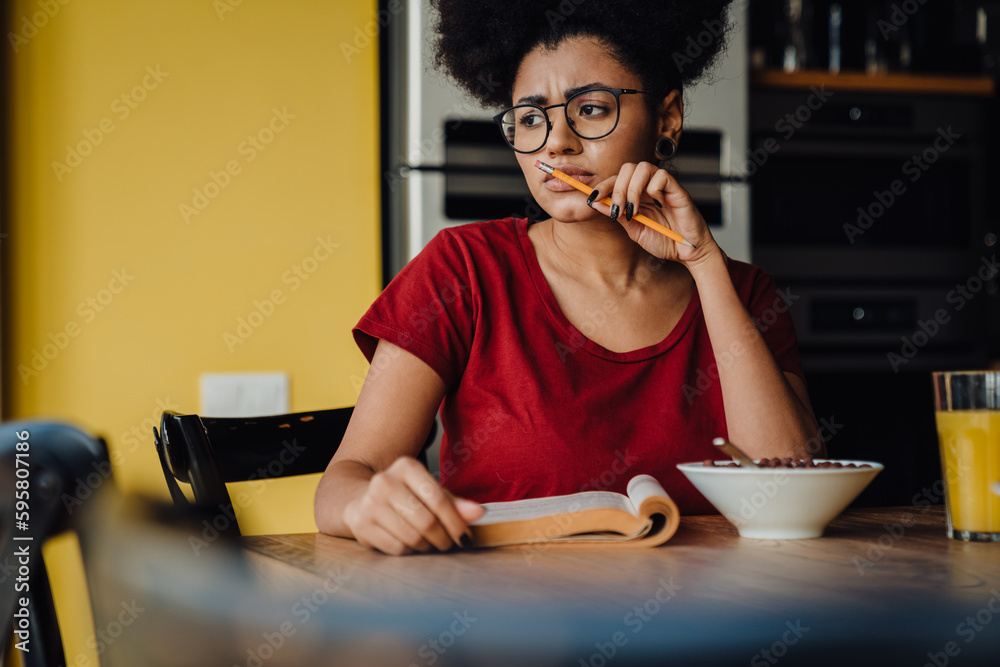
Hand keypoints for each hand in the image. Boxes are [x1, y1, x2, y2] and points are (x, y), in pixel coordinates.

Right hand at [342, 456, 484, 554]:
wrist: (359, 499)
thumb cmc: (404, 496)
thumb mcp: (429, 492)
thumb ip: (454, 503)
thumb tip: (478, 512)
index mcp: (406, 467)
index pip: (438, 499)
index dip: (456, 523)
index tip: (465, 538)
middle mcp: (385, 481)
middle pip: (426, 521)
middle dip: (443, 538)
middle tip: (448, 544)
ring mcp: (370, 503)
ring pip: (412, 537)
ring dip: (427, 546)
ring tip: (430, 544)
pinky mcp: (361, 525)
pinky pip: (396, 548)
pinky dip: (409, 551)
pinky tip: (410, 544)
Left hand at [589, 161, 721, 266]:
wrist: (688, 252)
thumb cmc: (664, 240)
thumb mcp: (635, 230)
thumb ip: (618, 215)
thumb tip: (597, 204)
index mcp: (637, 195)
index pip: (616, 180)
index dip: (603, 186)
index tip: (592, 199)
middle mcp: (648, 187)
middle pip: (627, 168)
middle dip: (617, 188)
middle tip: (618, 210)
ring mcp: (663, 187)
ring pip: (643, 167)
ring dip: (632, 189)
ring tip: (633, 210)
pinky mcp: (677, 190)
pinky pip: (662, 176)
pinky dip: (653, 188)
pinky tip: (657, 204)